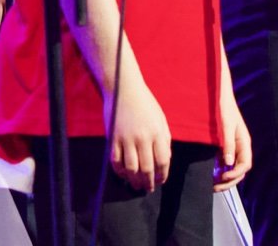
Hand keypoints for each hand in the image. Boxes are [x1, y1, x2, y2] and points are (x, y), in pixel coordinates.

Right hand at [105, 75, 175, 191]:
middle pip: (147, 168)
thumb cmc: (145, 103)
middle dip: (148, 182)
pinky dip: (119, 171)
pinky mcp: (113, 137)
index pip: (162, 162)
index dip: (162, 175)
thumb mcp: (161, 120)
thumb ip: (164, 140)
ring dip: (134, 180)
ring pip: (131, 168)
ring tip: (135, 185)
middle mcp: (143, 137)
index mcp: (157, 133)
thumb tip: (164, 161)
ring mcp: (126, 138)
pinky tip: (123, 174)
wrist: (123, 88)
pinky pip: (115, 160)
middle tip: (148, 188)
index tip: (160, 181)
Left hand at [214, 83, 253, 189]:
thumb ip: (227, 143)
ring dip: (224, 178)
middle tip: (215, 187)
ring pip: (232, 168)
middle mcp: (240, 146)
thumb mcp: (225, 125)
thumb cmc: (223, 107)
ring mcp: (232, 146)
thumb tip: (228, 164)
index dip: (235, 174)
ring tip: (212, 184)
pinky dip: (219, 170)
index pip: (245, 165)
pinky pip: (225, 162)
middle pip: (239, 170)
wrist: (216, 93)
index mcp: (244, 142)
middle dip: (229, 181)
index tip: (222, 177)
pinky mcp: (224, 144)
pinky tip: (210, 173)